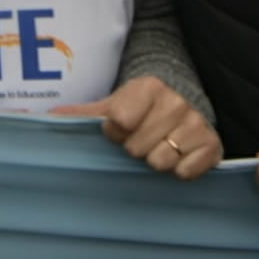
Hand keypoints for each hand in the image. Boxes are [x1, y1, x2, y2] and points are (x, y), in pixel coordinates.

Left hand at [51, 76, 220, 179]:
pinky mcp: (212, 145)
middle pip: (138, 147)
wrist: (178, 108)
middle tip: (138, 141)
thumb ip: (80, 114)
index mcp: (148, 87)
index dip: (114, 132)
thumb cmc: (137, 110)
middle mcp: (176, 101)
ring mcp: (197, 122)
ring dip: (154, 161)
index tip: (117, 129)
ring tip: (156, 147)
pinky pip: (186, 171)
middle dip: (134, 149)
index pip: (120, 121)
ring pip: (161, 161)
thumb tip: (46, 117)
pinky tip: (177, 156)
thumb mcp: (110, 106)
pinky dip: (178, 170)